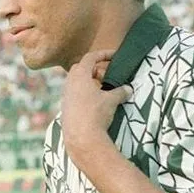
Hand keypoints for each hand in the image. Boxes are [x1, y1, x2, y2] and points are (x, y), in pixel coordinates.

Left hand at [61, 49, 131, 166]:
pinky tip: (96, 103)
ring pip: (77, 82)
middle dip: (95, 69)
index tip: (114, 56)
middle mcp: (69, 84)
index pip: (90, 57)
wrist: (81, 138)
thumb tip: (128, 89)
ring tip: (104, 91)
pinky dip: (85, 94)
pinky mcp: (65, 108)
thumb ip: (120, 92)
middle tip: (108, 77)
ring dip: (90, 83)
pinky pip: (75, 95)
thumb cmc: (96, 114)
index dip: (103, 54)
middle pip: (81, 68)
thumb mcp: (111, 100)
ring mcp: (65, 96)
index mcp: (79, 76)